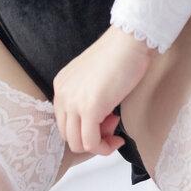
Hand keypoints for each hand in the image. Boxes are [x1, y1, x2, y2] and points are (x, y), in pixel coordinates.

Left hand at [52, 24, 156, 155]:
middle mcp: (62, 94)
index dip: (85, 127)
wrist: (129, 43)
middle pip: (67, 135)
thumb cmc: (118, 55)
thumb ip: (87, 98)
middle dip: (91, 137)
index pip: (64, 121)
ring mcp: (74, 102)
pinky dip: (105, 148)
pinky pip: (91, 143)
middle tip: (111, 125)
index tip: (106, 120)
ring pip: (77, 144)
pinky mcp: (90, 109)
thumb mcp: (93, 78)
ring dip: (98, 144)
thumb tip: (97, 123)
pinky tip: (118, 138)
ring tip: (115, 128)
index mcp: (61, 85)